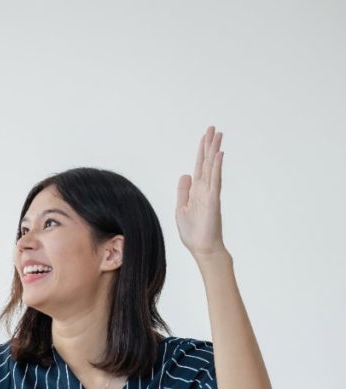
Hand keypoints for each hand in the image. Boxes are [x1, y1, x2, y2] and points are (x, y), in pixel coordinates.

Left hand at [176, 126, 227, 259]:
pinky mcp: (213, 200)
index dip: (201, 152)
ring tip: (218, 135)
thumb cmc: (193, 232)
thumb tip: (185, 175)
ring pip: (212, 168)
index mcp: (197, 191)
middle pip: (207, 163)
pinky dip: (216, 167)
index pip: (199, 167)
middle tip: (213, 128)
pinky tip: (218, 155)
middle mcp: (205, 189)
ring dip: (214, 151)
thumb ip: (183, 191)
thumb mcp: (181, 208)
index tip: (205, 137)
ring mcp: (210, 194)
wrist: (202, 248)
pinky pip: (215, 180)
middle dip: (209, 145)